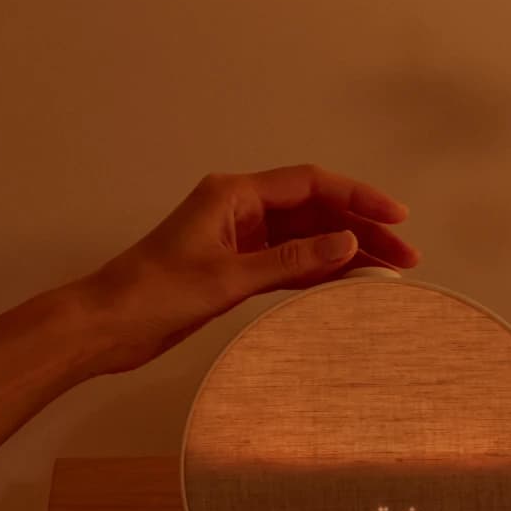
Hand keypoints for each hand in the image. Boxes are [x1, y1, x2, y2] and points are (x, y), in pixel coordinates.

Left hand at [78, 164, 418, 374]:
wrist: (105, 326)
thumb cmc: (153, 294)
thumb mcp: (228, 278)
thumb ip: (291, 261)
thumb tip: (348, 242)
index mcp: (234, 194)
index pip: (310, 184)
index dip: (358, 197)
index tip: (396, 218)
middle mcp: (240, 209)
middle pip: (315, 210)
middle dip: (361, 228)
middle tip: (404, 256)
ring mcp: (239, 239)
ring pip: (306, 239)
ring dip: (346, 252)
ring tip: (389, 273)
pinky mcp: (235, 269)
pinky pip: (290, 264)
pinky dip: (320, 272)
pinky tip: (349, 284)